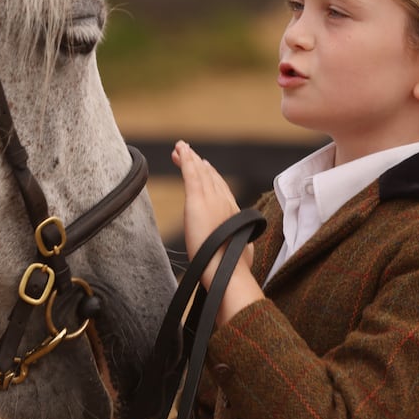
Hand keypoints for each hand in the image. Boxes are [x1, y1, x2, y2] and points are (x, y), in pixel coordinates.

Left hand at [171, 140, 249, 283]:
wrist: (228, 270)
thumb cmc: (232, 270)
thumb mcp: (237, 254)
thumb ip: (232, 247)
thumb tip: (228, 255)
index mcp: (234, 214)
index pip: (222, 189)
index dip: (213, 176)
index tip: (205, 167)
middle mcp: (225, 202)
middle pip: (210, 177)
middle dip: (198, 164)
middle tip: (188, 152)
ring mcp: (212, 200)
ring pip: (200, 173)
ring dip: (190, 158)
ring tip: (181, 148)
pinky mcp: (197, 201)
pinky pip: (190, 175)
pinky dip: (186, 161)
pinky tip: (181, 151)